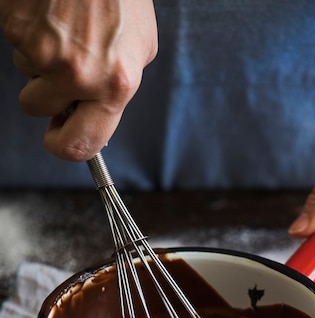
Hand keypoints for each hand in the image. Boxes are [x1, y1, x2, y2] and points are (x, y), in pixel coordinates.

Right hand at [0, 0, 157, 159]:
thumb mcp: (139, 50)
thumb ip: (116, 88)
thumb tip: (93, 114)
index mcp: (114, 86)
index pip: (80, 145)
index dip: (64, 147)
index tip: (58, 138)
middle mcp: (76, 74)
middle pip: (36, 108)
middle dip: (43, 94)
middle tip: (59, 68)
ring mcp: (41, 49)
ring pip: (25, 71)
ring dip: (38, 56)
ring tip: (64, 25)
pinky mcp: (15, 24)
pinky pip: (14, 40)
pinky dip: (27, 28)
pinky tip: (49, 10)